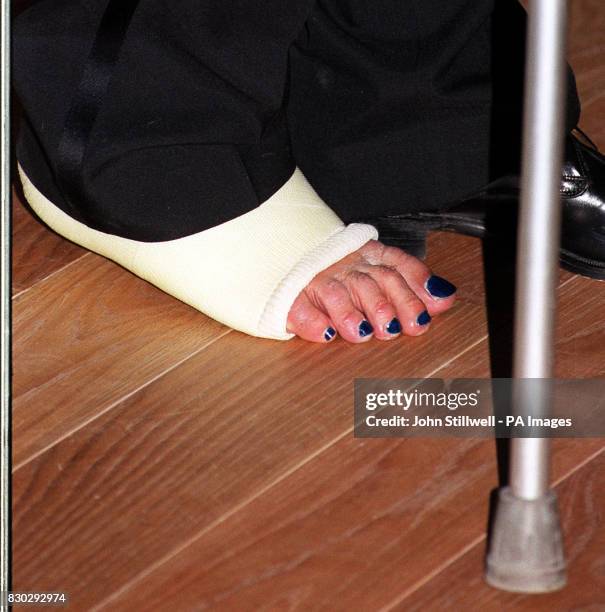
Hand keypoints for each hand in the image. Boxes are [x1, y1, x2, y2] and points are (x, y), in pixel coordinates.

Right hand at [287, 240, 456, 342]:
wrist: (292, 253)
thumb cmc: (345, 270)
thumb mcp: (381, 269)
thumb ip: (413, 284)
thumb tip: (446, 298)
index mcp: (369, 256)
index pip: (397, 266)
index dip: (414, 288)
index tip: (428, 312)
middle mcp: (345, 266)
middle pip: (370, 282)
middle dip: (387, 307)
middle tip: (398, 329)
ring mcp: (316, 281)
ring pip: (335, 294)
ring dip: (350, 315)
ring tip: (362, 333)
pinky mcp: (292, 298)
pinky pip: (299, 308)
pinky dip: (312, 322)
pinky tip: (325, 334)